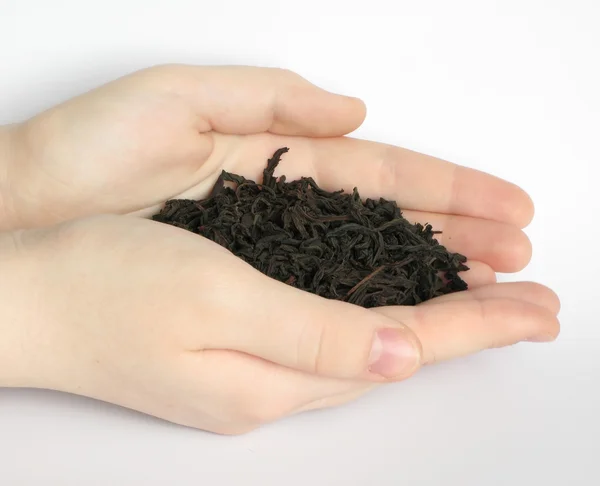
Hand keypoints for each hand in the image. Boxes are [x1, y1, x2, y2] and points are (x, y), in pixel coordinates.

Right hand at [1, 215, 558, 433]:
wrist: (29, 297)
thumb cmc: (108, 288)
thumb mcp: (216, 300)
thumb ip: (314, 334)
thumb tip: (405, 354)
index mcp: (275, 377)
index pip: (405, 348)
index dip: (477, 325)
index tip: (538, 310)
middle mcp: (274, 382)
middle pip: (399, 351)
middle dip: (472, 324)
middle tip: (535, 303)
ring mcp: (255, 366)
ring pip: (370, 341)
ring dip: (433, 315)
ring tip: (488, 298)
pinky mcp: (237, 343)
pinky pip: (332, 331)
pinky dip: (378, 312)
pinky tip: (397, 301)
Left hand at [5, 64, 531, 284]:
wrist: (26, 215)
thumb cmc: (89, 153)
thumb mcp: (179, 101)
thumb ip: (268, 101)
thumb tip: (356, 112)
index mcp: (280, 156)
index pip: (383, 174)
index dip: (448, 190)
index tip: (508, 207)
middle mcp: (286, 210)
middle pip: (390, 222)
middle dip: (460, 235)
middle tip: (523, 257)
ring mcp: (269, 254)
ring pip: (366, 264)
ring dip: (433, 273)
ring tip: (496, 285)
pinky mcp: (242, 290)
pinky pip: (320, 298)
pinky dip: (371, 304)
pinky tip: (415, 314)